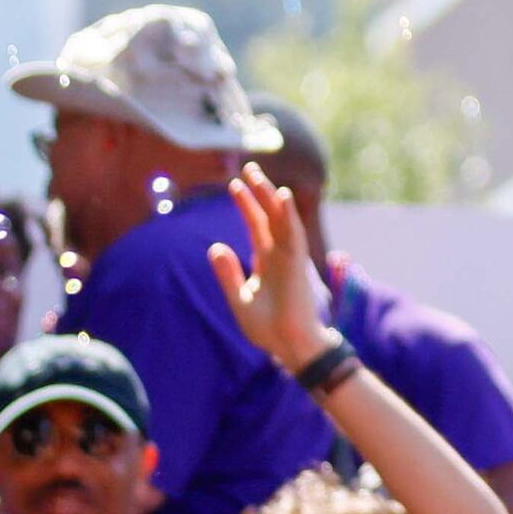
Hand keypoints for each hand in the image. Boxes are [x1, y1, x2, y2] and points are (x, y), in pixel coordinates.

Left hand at [206, 167, 337, 372]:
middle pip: (269, 216)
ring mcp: (290, 259)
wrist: (289, 346)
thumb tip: (214, 247)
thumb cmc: (268, 328)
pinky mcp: (297, 265)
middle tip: (248, 167)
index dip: (246, 205)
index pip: (256, 225)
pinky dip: (287, 215)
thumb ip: (227, 272)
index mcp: (267, 261)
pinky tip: (281, 196)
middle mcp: (280, 255)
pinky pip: (293, 234)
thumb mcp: (239, 297)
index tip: (235, 184)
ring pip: (280, 220)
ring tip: (257, 175)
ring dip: (270, 197)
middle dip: (259, 192)